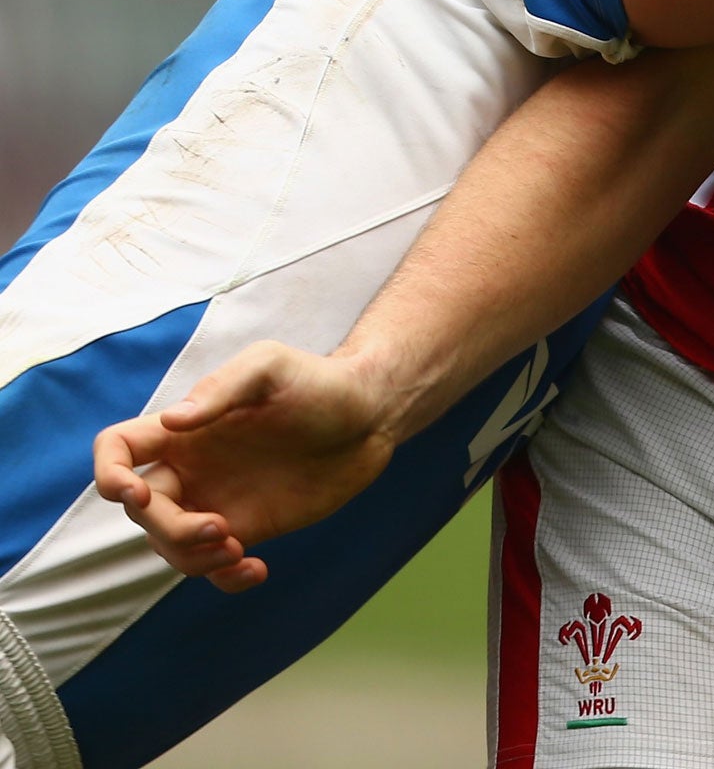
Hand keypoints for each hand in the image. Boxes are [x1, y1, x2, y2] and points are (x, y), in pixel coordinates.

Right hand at [93, 341, 397, 592]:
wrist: (372, 415)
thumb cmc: (319, 381)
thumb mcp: (271, 368)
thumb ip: (222, 388)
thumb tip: (171, 420)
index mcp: (185, 429)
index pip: (118, 450)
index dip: (107, 475)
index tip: (135, 494)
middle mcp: (192, 467)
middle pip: (141, 511)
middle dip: (170, 529)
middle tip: (222, 529)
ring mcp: (218, 500)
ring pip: (171, 545)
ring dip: (193, 558)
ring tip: (239, 549)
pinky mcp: (249, 527)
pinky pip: (214, 566)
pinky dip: (224, 579)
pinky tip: (257, 570)